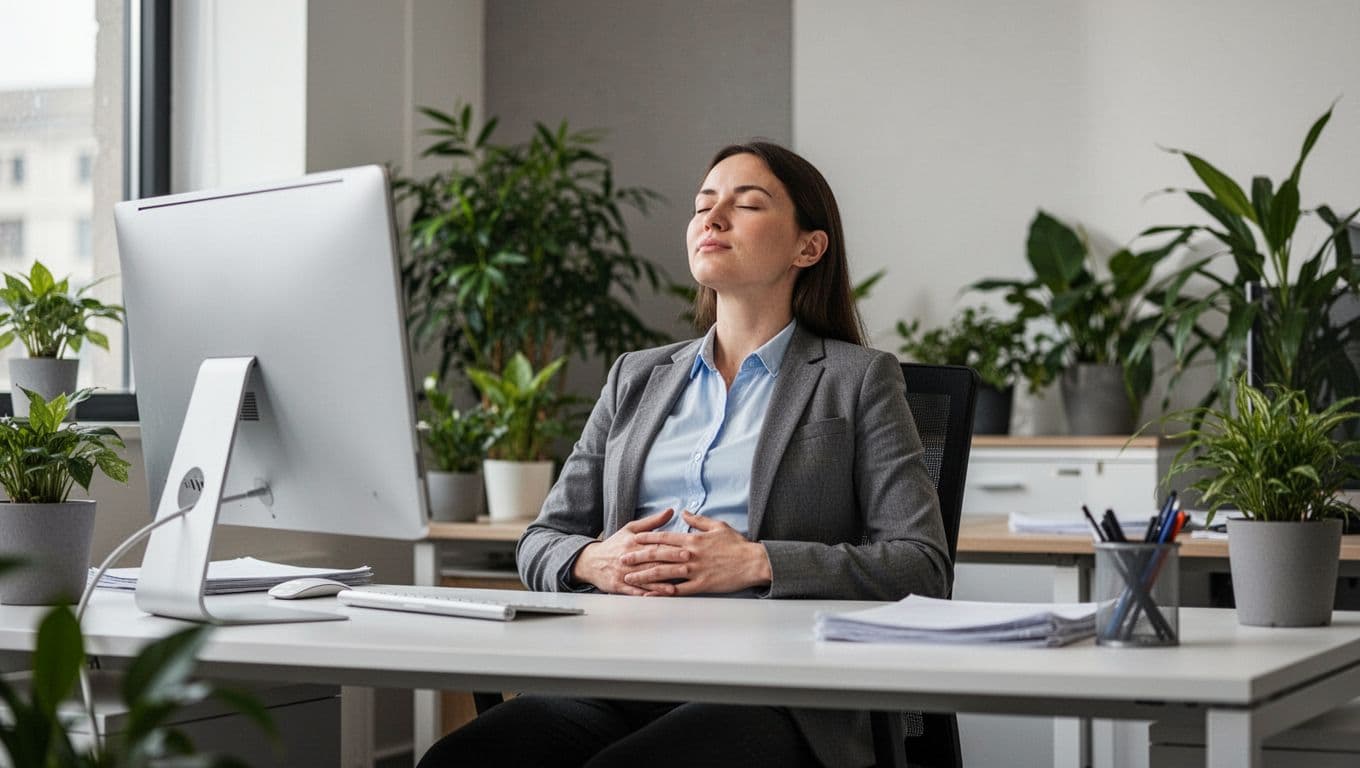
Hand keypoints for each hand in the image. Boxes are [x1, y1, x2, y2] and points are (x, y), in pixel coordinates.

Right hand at [570, 508, 690, 594]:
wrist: (590, 561)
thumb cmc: (615, 544)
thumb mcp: (630, 529)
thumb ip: (652, 522)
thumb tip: (671, 511)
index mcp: (634, 542)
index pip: (656, 546)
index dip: (672, 548)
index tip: (688, 549)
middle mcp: (629, 558)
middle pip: (652, 562)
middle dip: (670, 564)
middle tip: (687, 566)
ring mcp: (624, 573)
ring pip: (644, 578)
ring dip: (661, 583)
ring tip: (675, 587)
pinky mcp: (619, 585)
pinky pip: (634, 591)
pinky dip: (645, 594)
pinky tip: (655, 597)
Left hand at [624, 511, 771, 595]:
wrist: (753, 562)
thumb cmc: (737, 544)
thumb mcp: (718, 526)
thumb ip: (698, 520)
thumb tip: (683, 512)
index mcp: (693, 540)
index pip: (664, 538)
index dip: (647, 539)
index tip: (633, 540)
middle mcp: (690, 555)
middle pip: (658, 555)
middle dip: (638, 557)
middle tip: (622, 559)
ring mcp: (694, 571)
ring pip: (664, 573)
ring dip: (644, 575)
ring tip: (629, 578)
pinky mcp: (701, 585)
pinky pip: (677, 590)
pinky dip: (662, 593)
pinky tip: (650, 595)